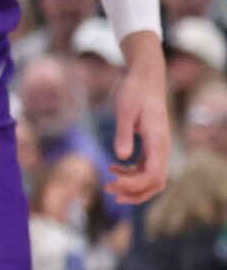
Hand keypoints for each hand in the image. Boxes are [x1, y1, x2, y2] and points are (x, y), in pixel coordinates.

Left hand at [106, 41, 171, 205]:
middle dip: (135, 193)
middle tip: (109, 190)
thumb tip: (120, 157)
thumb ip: (123, 134)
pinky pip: (146, 167)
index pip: (153, 174)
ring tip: (107, 184)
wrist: (143, 77)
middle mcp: (162, 147)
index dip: (134, 185)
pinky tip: (113, 168)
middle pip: (156, 182)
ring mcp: (158, 146)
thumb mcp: (124, 111)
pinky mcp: (151, 144)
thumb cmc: (133, 91)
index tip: (111, 183)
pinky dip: (131, 174)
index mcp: (158, 141)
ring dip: (132, 186)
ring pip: (152, 177)